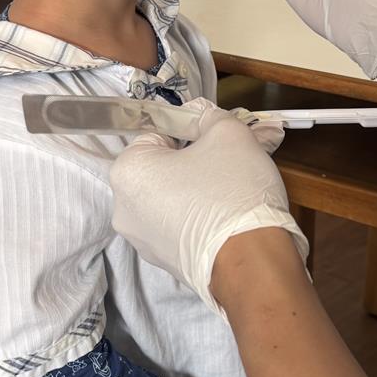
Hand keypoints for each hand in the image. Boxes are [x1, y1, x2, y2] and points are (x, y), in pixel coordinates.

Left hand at [109, 98, 307, 312]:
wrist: (252, 263)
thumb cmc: (233, 190)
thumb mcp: (228, 133)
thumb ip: (208, 116)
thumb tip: (201, 113)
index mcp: (127, 171)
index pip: (156, 134)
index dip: (189, 130)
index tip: (215, 137)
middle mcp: (124, 208)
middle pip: (162, 168)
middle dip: (196, 159)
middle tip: (231, 156)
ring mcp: (143, 240)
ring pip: (173, 198)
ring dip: (200, 187)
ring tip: (238, 184)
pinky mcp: (165, 262)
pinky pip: (180, 225)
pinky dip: (201, 215)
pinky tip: (230, 212)